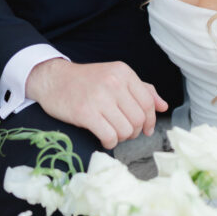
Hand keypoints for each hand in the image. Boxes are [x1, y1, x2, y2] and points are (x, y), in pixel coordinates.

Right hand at [25, 57, 167, 149]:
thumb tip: (163, 106)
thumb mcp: (115, 77)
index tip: (145, 129)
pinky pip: (109, 136)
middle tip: (124, 132)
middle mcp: (113, 83)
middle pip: (138, 119)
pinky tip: (104, 139)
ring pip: (125, 130)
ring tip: (112, 134)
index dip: (150, 120)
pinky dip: (109, 143)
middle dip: (134, 131)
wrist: (53, 80)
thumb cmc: (86, 81)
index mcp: (123, 72)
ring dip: (121, 138)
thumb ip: (141, 89)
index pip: (147, 102)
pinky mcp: (85, 113)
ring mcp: (99, 97)